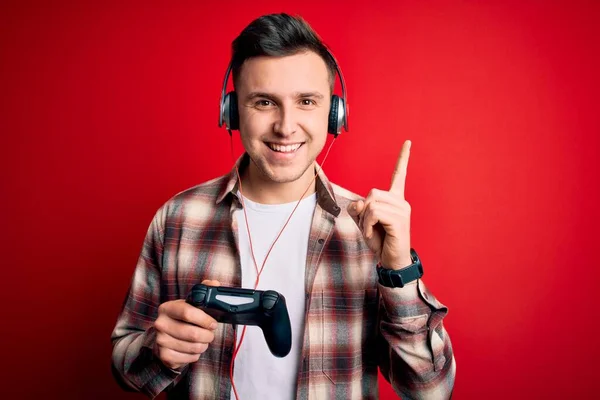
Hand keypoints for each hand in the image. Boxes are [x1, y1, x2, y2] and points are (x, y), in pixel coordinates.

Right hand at [153, 280, 220, 369]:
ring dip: (203, 345)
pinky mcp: (164, 356)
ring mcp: (160, 341)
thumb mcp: (190, 304)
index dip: (204, 319)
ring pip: (193, 347)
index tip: (213, 324)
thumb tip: (214, 283)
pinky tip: (193, 349)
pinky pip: (189, 358)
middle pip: (192, 333)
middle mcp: (160, 324)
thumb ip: (204, 291)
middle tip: (210, 334)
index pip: (187, 312)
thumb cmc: (182, 319)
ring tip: (203, 341)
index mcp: (167, 308)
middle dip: (207, 335)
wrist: (164, 338)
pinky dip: (196, 355)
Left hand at [348, 140, 412, 269]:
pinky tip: (372, 234)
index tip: (408, 142)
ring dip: (364, 220)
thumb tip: (358, 203)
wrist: (392, 260)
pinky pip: (374, 213)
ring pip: (372, 204)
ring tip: (372, 231)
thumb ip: (359, 209)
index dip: (403, 158)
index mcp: (395, 199)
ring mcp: (402, 211)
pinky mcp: (399, 220)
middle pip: (372, 193)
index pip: (399, 175)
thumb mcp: (364, 222)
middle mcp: (401, 202)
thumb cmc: (380, 240)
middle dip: (363, 210)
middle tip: (368, 225)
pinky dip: (367, 225)